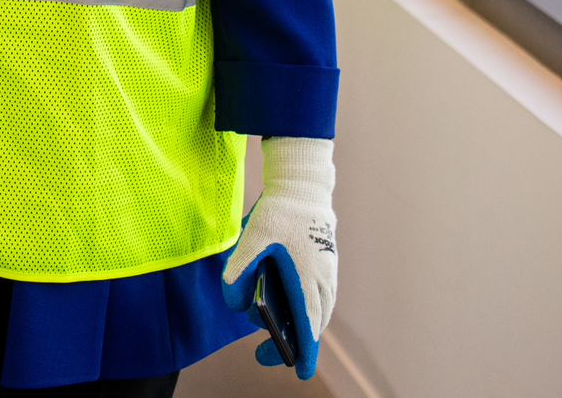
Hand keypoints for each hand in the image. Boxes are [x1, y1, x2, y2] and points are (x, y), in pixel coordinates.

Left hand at [222, 137, 337, 379]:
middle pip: (311, 325)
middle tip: (262, 352)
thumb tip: (235, 302)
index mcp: (308, 281)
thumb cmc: (279, 215)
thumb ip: (239, 272)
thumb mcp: (252, 240)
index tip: (298, 373)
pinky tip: (286, 309)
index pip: (308, 328)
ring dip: (297, 326)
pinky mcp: (325, 268)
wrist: (303, 188)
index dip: (303, 352)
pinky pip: (318, 299)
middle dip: (289, 343)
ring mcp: (327, 276)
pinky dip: (304, 311)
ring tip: (271, 332)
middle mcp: (323, 283)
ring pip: (316, 313)